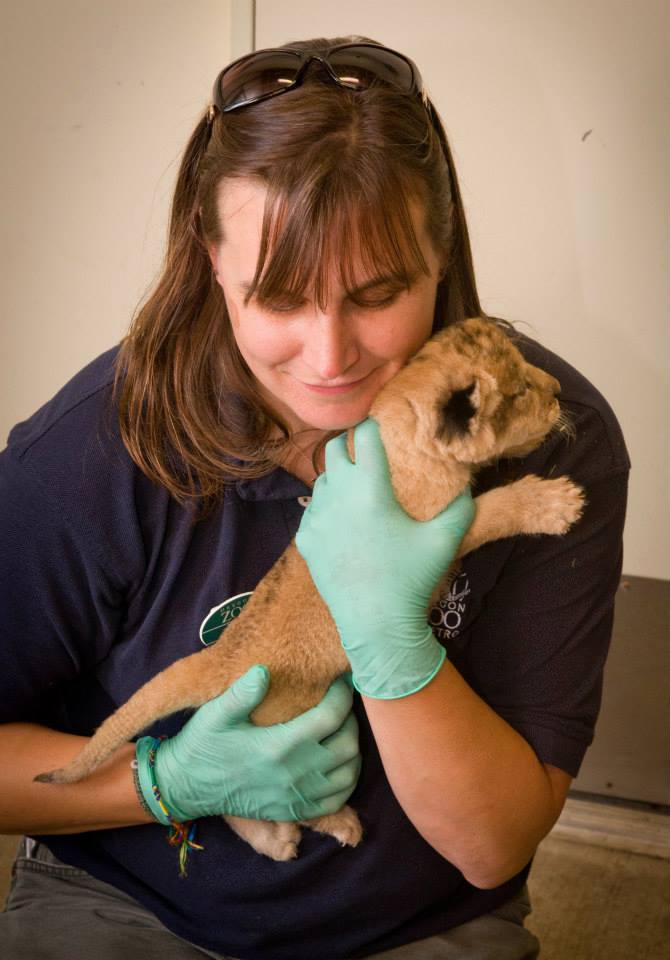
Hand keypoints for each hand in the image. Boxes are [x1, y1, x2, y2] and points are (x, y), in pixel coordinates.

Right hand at [135, 666, 360, 823]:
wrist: (186, 787)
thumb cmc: (202, 744)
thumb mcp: (216, 713)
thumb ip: (242, 692)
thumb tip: (264, 670)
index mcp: (279, 746)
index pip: (330, 716)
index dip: (342, 694)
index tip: (340, 680)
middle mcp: (294, 773)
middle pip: (347, 744)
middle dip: (351, 719)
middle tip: (340, 703)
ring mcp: (296, 796)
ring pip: (348, 772)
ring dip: (352, 748)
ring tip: (341, 729)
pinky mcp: (294, 810)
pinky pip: (337, 799)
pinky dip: (346, 778)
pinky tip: (338, 762)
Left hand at [296, 418, 473, 698]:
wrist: (375, 626)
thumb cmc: (411, 580)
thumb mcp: (444, 541)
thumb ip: (460, 507)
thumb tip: (467, 484)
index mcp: (370, 488)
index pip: (364, 435)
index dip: (373, 425)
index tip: (382, 424)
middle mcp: (337, 495)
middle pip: (334, 449)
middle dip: (350, 444)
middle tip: (367, 451)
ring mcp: (316, 518)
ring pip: (322, 480)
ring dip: (338, 476)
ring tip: (356, 487)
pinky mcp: (306, 539)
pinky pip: (312, 510)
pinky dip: (326, 506)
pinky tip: (343, 520)